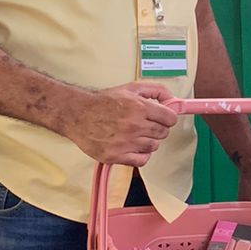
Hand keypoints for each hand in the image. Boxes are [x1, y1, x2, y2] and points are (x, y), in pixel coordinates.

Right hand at [62, 81, 181, 164]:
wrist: (77, 114)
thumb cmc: (103, 102)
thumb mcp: (131, 88)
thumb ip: (155, 90)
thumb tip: (172, 99)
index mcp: (139, 108)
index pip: (170, 118)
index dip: (167, 117)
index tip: (162, 118)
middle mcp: (133, 126)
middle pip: (163, 133)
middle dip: (158, 128)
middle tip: (147, 125)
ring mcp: (125, 143)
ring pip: (153, 147)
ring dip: (149, 141)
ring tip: (137, 134)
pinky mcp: (116, 156)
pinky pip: (142, 160)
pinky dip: (141, 155)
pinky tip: (134, 146)